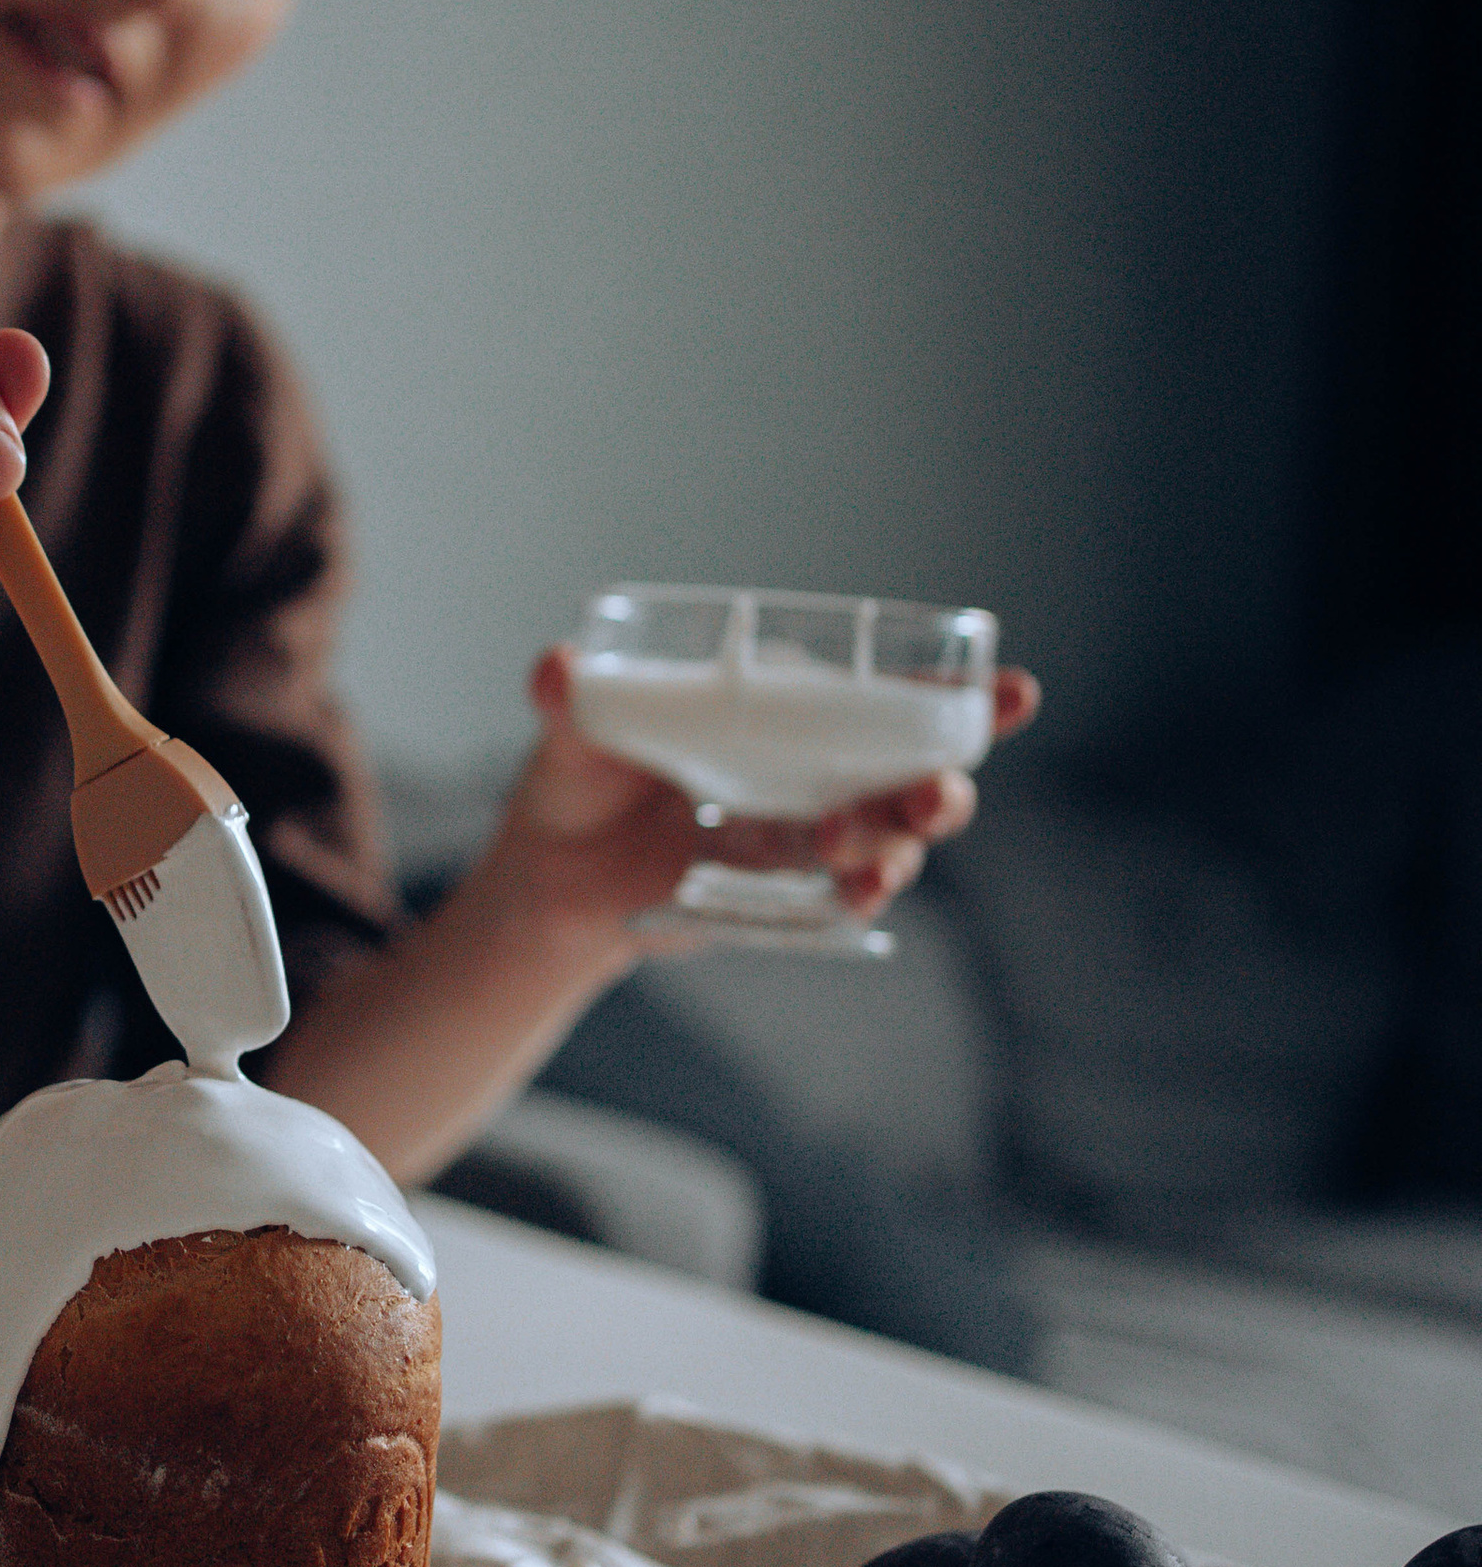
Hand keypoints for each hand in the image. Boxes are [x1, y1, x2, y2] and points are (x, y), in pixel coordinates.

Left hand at [492, 649, 1040, 965]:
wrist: (548, 879)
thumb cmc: (574, 781)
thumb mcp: (570, 732)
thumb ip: (570, 697)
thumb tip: (556, 669)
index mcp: (785, 708)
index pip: (885, 691)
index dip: (956, 692)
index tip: (1016, 692)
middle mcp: (812, 767)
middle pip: (907, 771)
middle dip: (939, 784)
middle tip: (932, 795)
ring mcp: (804, 833)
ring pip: (884, 837)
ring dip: (893, 844)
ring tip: (858, 852)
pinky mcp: (784, 893)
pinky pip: (841, 896)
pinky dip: (857, 896)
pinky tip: (857, 897)